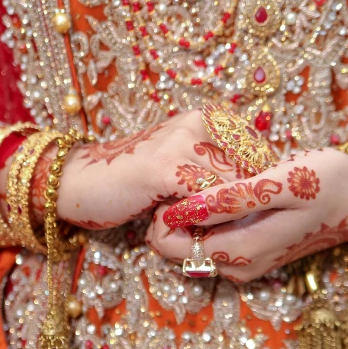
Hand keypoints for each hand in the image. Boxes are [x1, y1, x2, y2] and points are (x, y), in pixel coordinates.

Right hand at [0, 111, 244, 228]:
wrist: (84, 181)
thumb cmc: (137, 179)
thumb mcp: (185, 164)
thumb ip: (220, 168)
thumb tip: (264, 190)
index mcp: (208, 117)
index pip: (260, 152)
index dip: (261, 186)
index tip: (254, 210)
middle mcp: (197, 121)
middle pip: (251, 170)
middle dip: (249, 203)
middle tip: (237, 228)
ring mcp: (180, 142)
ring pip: (231, 186)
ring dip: (229, 216)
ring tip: (215, 231)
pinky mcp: (163, 168)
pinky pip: (205, 198)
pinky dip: (208, 220)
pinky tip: (196, 231)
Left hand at [146, 149, 347, 282]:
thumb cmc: (326, 182)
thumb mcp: (280, 183)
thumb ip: (230, 200)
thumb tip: (183, 209)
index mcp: (241, 252)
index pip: (171, 245)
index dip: (162, 215)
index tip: (176, 182)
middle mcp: (239, 266)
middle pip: (179, 250)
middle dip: (172, 217)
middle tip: (189, 177)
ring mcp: (247, 263)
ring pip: (195, 246)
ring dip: (190, 218)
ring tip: (207, 180)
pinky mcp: (254, 253)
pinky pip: (215, 241)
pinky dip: (208, 219)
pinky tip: (223, 191)